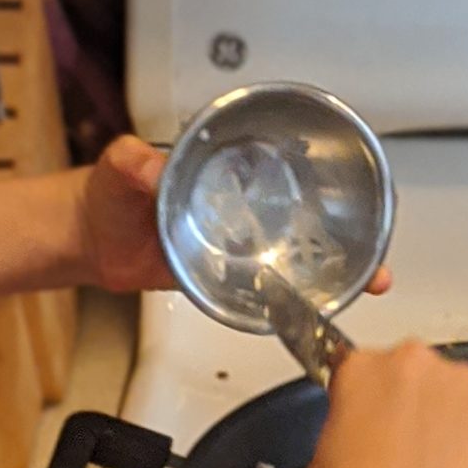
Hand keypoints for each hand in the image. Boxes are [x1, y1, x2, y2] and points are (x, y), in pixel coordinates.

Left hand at [73, 135, 391, 297]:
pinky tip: (317, 305)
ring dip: (337, 267)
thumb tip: (143, 164)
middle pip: (313, 213)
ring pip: (301, 251)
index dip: (335, 176)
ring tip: (368, 282)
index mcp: (231, 166)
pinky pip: (271, 282)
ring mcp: (243, 237)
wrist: (90, 239)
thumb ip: (130, 162)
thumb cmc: (108, 192)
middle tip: (376, 254)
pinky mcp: (231, 271)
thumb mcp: (120, 166)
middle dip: (354, 230)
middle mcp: (246, 200)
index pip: (294, 164)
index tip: (366, 189)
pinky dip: (297, 293)